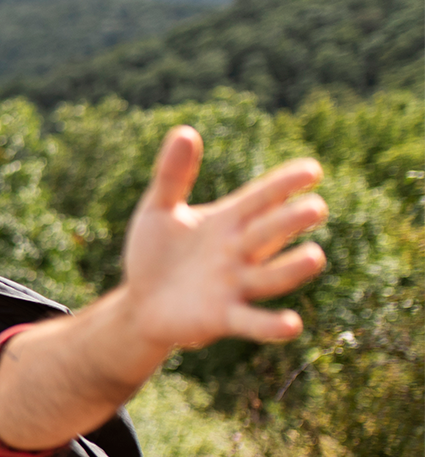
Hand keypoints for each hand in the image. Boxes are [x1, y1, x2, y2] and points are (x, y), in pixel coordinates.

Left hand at [122, 125, 326, 351]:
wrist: (140, 304)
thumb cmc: (156, 254)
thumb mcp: (158, 211)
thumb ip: (172, 175)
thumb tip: (185, 131)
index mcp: (228, 221)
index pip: (261, 198)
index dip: (284, 185)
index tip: (311, 170)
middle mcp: (239, 252)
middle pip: (269, 233)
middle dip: (290, 221)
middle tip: (315, 208)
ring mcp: (234, 285)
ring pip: (270, 276)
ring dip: (291, 268)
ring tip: (315, 256)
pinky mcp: (222, 318)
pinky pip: (251, 322)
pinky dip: (269, 325)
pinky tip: (291, 325)